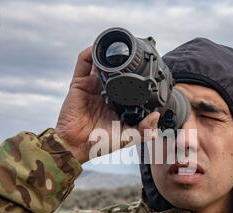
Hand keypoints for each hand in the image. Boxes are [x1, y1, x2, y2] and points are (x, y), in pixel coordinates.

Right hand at [55, 46, 159, 162]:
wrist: (76, 145)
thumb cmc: (101, 143)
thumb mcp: (128, 138)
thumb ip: (145, 130)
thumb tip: (156, 116)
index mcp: (119, 102)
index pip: (131, 84)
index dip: (139, 76)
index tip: (149, 67)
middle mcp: (106, 92)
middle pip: (117, 70)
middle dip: (124, 60)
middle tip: (134, 51)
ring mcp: (92, 86)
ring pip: (101, 63)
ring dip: (108, 54)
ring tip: (118, 46)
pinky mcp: (79, 84)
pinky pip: (83, 63)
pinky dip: (89, 53)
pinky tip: (98, 49)